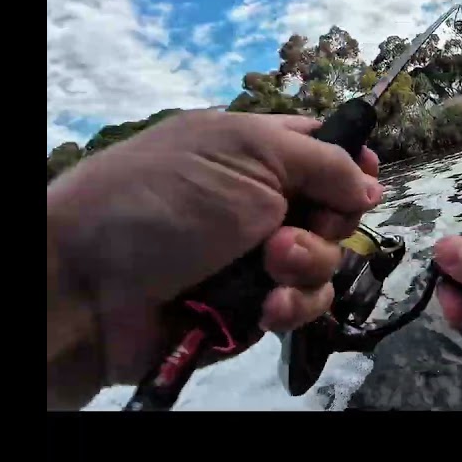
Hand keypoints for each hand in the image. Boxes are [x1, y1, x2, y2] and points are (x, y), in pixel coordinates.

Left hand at [47, 110, 382, 402]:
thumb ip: (321, 161)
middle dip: (327, 224)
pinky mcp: (251, 310)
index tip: (362, 181)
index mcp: (256, 150)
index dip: (352, 166)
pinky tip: (264, 310)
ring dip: (308, 267)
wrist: (91, 282)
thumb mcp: (245, 153)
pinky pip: (301, 309)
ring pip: (326, 265)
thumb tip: (370, 184)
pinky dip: (290, 308)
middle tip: (288, 231)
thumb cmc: (165, 198)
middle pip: (336, 212)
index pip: (324, 151)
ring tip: (269, 270)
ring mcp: (258, 259)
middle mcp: (261, 202)